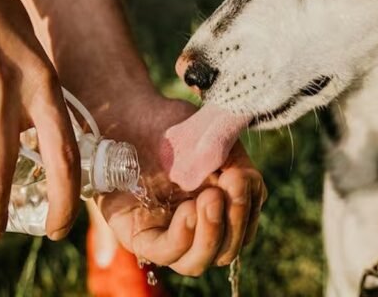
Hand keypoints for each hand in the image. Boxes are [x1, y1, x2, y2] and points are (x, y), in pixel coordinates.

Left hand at [92, 91, 266, 275]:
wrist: (129, 115)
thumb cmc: (171, 126)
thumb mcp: (212, 138)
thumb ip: (235, 161)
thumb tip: (245, 183)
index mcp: (216, 208)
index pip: (242, 229)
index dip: (247, 210)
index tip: (241, 177)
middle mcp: (192, 227)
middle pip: (225, 251)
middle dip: (234, 223)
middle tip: (227, 189)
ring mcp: (165, 234)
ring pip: (196, 263)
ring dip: (211, 235)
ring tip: (209, 199)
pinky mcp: (138, 234)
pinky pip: (164, 253)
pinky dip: (183, 237)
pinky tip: (189, 210)